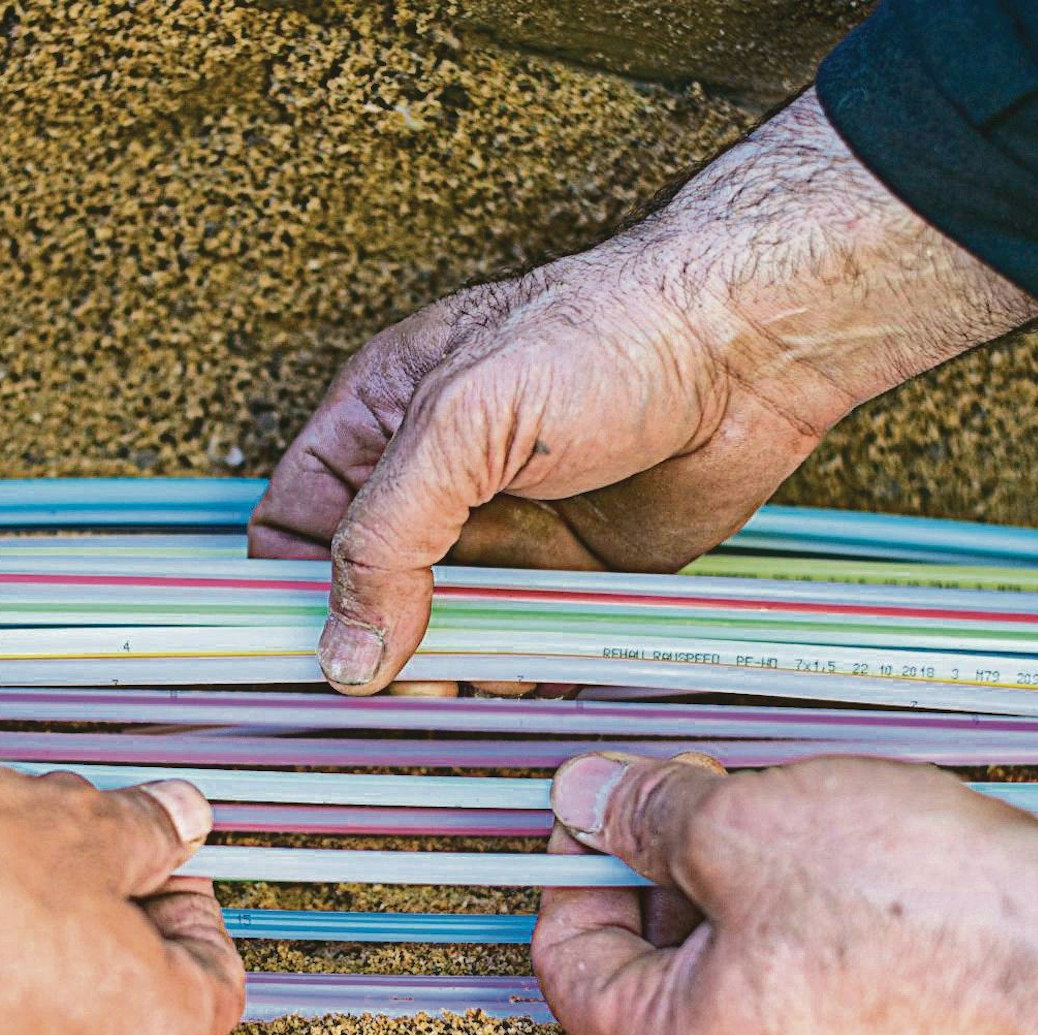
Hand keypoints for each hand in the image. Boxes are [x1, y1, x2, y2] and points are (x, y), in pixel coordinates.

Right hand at [0, 764, 243, 1034]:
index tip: (155, 845)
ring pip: (28, 966)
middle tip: (54, 818)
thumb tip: (173, 819)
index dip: (190, 894)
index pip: (215, 972)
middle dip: (82, 873)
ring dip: (5, 884)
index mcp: (154, 1027)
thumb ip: (142, 824)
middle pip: (116, 965)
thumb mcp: (76, 825)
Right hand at [250, 91, 1037, 693]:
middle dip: (374, 657)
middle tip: (398, 693)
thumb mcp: (463, 421)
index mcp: (379, 427)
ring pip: (441, 643)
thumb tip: (345, 650)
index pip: (292, 531)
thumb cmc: (608, 336)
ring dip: (447, 682)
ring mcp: (500, 540)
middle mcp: (434, 491)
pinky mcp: (569, 581)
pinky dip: (520, 688)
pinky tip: (528, 693)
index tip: (300, 656)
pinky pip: (523, 656)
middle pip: (364, 602)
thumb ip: (389, 535)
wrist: (751, 348)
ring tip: (468, 695)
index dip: (286, 594)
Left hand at [532, 751, 1037, 1034]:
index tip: (595, 809)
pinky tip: (822, 861)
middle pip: (644, 969)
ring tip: (765, 817)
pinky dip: (785, 919)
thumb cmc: (914, 910)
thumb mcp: (739, 826)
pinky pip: (794, 986)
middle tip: (683, 796)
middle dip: (653, 871)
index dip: (572, 868)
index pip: (568, 963)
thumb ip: (642, 814)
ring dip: (722, 887)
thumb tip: (586, 797)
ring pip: (723, 972)